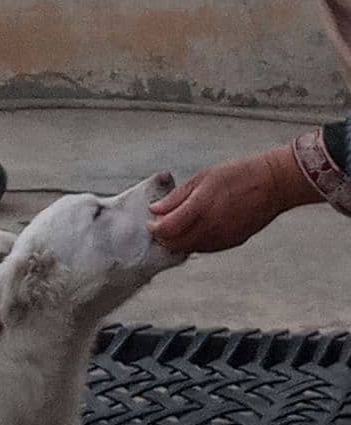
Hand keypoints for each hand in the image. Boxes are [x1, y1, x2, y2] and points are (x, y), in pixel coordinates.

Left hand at [147, 144, 320, 253]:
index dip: (154, 228)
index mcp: (201, 207)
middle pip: (176, 244)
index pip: (167, 229)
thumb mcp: (203, 177)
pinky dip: (194, 243)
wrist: (273, 184)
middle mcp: (211, 227)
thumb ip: (177, 197)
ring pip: (190, 249)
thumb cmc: (239, 175)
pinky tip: (194, 230)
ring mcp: (223, 237)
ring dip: (178, 242)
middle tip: (160, 227)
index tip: (151, 222)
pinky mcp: (232, 242)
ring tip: (176, 227)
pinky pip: (206, 248)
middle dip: (163, 238)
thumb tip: (156, 209)